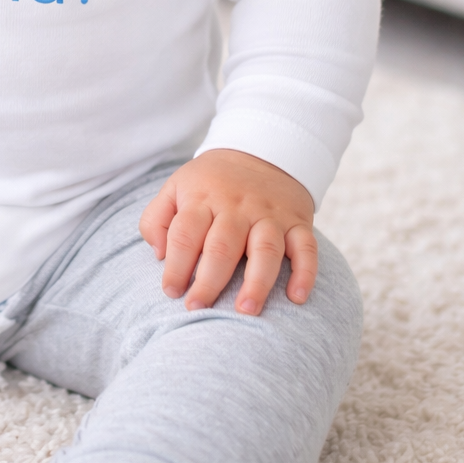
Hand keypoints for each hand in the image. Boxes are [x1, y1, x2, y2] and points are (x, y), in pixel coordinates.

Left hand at [140, 149, 315, 315]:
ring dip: (257, 282)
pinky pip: (306, 248)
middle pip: (222, 247)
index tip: (171, 292)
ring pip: (265, 249)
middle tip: (197, 310)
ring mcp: (270, 215)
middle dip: (209, 282)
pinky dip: (305, 272)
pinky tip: (297, 297)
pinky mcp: (298, 222)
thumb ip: (157, 218)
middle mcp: (237, 207)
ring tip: (245, 311)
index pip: (185, 235)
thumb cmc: (211, 182)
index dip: (176, 266)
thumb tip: (159, 254)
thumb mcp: (176, 187)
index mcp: (202, 199)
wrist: (261, 151)